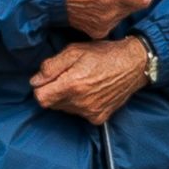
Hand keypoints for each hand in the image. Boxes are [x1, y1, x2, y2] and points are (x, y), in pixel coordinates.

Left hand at [31, 39, 149, 125]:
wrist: (133, 64)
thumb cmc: (103, 54)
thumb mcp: (73, 51)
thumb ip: (51, 66)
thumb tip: (35, 81)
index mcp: (72, 85)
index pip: (40, 98)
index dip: (40, 88)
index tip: (47, 79)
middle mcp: (81, 103)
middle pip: (52, 104)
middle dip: (54, 91)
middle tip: (67, 77)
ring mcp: (91, 112)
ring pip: (65, 109)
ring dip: (67, 98)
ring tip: (81, 82)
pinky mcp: (99, 117)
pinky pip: (80, 114)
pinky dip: (80, 105)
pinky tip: (90, 92)